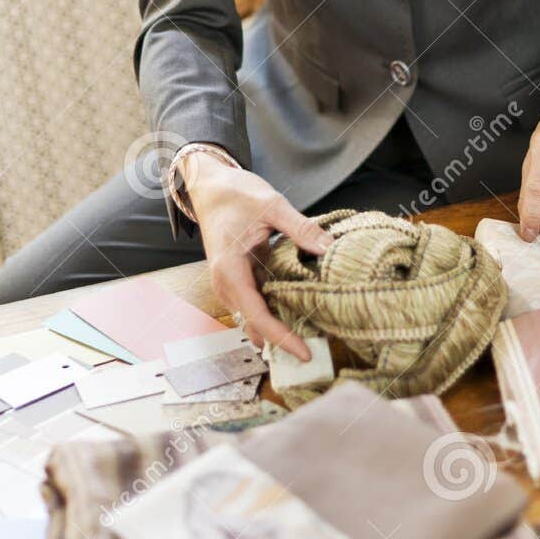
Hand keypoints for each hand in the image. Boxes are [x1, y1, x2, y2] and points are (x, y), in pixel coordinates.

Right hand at [180, 151, 328, 359]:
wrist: (210, 186)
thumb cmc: (235, 194)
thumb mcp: (272, 205)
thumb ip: (301, 228)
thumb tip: (329, 248)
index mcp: (229, 270)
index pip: (256, 316)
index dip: (281, 337)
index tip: (305, 352)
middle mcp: (225, 284)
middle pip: (254, 325)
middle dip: (282, 340)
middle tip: (318, 349)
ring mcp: (229, 284)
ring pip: (253, 318)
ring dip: (278, 328)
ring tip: (313, 336)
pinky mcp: (236, 279)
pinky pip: (255, 304)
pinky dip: (274, 313)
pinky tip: (298, 313)